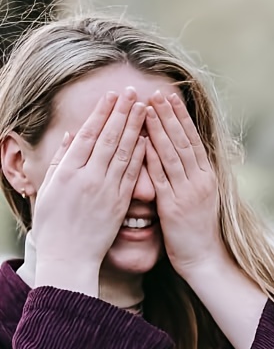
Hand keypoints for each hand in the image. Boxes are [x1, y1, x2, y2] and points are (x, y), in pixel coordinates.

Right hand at [32, 89, 147, 293]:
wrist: (68, 256)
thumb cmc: (54, 224)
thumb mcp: (49, 188)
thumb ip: (61, 160)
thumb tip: (72, 135)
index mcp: (67, 170)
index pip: (89, 134)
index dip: (102, 113)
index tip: (112, 95)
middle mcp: (87, 177)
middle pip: (109, 138)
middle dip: (122, 113)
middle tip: (134, 92)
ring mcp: (105, 190)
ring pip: (123, 153)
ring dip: (135, 128)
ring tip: (145, 108)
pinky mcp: (119, 204)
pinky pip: (132, 175)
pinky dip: (140, 156)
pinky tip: (148, 140)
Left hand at [144, 91, 223, 278]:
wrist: (206, 260)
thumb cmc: (199, 232)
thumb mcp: (202, 200)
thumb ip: (192, 177)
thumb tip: (182, 158)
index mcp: (208, 178)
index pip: (193, 141)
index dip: (181, 118)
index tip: (170, 97)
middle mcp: (201, 182)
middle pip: (183, 142)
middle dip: (169, 116)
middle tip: (157, 93)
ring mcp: (188, 193)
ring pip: (172, 154)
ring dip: (159, 129)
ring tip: (146, 107)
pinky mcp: (174, 206)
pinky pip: (160, 176)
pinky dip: (150, 156)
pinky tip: (140, 140)